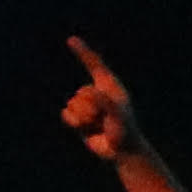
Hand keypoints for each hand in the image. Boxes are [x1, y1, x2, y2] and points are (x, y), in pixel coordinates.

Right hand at [57, 39, 140, 162]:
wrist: (121, 151)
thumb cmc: (125, 132)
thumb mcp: (118, 116)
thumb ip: (105, 103)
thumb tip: (89, 92)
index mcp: (109, 85)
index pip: (94, 64)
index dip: (82, 52)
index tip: (71, 40)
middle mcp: (97, 92)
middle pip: (81, 93)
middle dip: (90, 109)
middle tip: (104, 120)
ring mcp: (87, 104)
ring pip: (72, 104)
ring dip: (84, 118)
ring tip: (98, 125)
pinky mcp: (79, 117)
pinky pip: (66, 114)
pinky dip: (74, 123)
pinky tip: (85, 129)